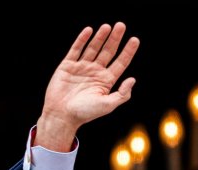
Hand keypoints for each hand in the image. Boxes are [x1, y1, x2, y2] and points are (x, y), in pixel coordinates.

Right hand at [36, 23, 139, 150]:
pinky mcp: (68, 65)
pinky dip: (82, 40)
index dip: (128, 51)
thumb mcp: (108, 105)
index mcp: (106, 81)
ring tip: (108, 26)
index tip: (135, 39)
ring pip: (93, 48)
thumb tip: (133, 79)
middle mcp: (96, 72)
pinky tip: (89, 30)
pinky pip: (76, 49)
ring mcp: (82, 67)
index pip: (120, 62)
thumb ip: (122, 94)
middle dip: (115, 39)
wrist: (62, 114)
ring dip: (100, 37)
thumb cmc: (85, 113)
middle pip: (108, 51)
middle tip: (121, 25)